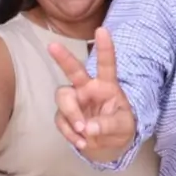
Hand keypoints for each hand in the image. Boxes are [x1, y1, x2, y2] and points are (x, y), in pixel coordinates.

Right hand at [47, 28, 135, 160]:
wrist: (108, 146)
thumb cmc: (119, 127)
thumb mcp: (123, 126)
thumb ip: (108, 125)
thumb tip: (88, 128)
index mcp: (106, 85)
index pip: (106, 64)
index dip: (105, 48)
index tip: (102, 30)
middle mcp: (87, 88)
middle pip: (73, 70)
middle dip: (63, 58)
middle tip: (52, 46)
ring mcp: (74, 101)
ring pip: (63, 97)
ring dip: (71, 114)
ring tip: (83, 131)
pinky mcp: (65, 115)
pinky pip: (61, 120)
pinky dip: (70, 133)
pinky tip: (82, 142)